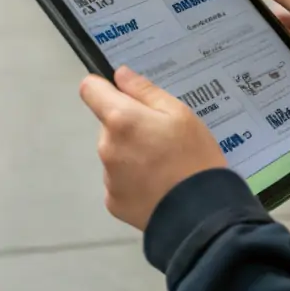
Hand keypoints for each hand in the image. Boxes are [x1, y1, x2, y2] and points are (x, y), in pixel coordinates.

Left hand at [80, 65, 225, 231]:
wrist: (199, 215)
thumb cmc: (193, 156)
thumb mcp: (179, 113)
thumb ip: (145, 91)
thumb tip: (120, 75)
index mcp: (120, 119)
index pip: (90, 90)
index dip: (104, 87)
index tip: (124, 95)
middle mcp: (106, 147)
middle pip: (108, 124)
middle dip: (129, 125)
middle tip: (161, 136)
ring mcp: (108, 178)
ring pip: (115, 152)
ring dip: (131, 153)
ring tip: (163, 164)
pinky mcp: (112, 202)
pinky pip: (119, 180)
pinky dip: (133, 178)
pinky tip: (157, 184)